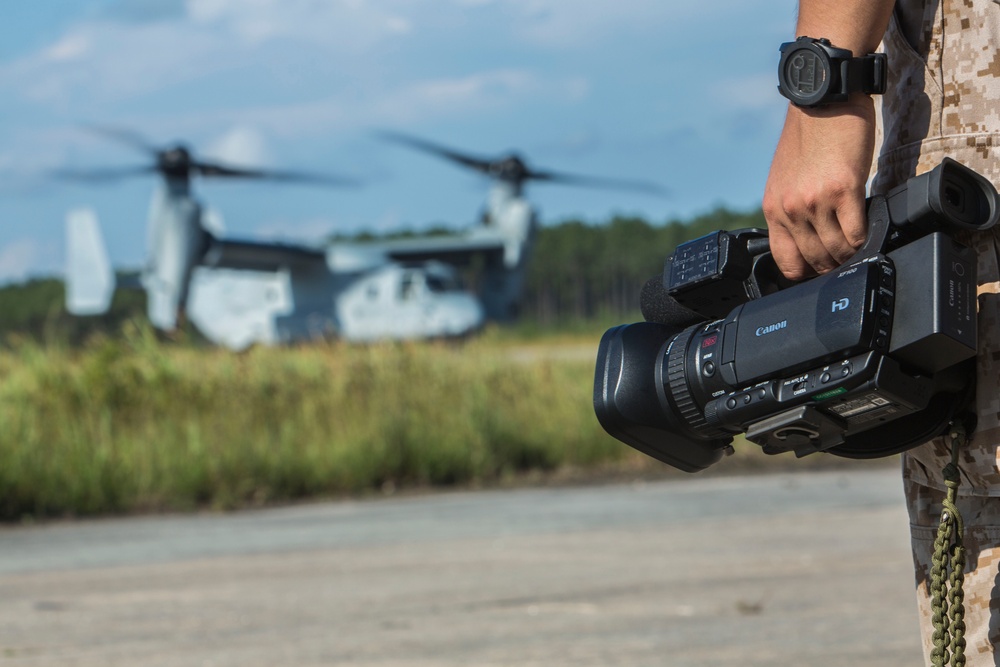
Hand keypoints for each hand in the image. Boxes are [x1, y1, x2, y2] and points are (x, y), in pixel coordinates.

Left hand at [762, 96, 876, 279]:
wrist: (822, 99)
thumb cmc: (808, 136)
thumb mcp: (785, 178)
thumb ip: (792, 208)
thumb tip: (808, 236)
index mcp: (772, 208)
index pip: (785, 260)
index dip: (804, 273)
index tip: (819, 271)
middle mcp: (791, 209)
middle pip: (814, 260)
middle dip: (832, 267)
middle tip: (847, 263)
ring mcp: (816, 201)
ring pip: (836, 251)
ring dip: (851, 255)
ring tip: (860, 250)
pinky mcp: (844, 189)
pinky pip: (856, 232)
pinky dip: (865, 239)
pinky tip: (869, 233)